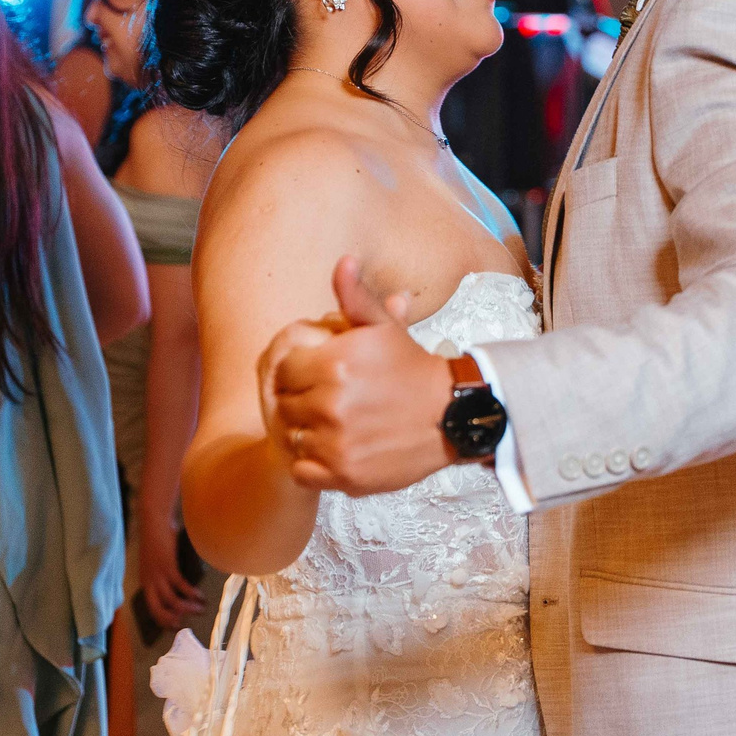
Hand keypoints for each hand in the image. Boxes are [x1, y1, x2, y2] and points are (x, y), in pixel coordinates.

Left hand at [136, 519, 206, 630]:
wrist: (154, 521)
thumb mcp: (157, 561)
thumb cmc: (158, 538)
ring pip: (172, 601)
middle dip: (172, 620)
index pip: (152, 608)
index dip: (164, 620)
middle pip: (158, 610)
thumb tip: (179, 586)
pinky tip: (200, 596)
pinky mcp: (167, 566)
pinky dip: (191, 593)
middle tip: (186, 624)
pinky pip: (180, 586)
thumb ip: (163, 574)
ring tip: (200, 609)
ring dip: (187, 608)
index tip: (177, 625)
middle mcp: (149, 582)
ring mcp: (157, 575)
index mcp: (145, 582)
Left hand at [271, 256, 453, 495]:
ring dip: (307, 433)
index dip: (298, 373)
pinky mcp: (345, 474)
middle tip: (330, 402)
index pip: (282, 371)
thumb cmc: (413, 368)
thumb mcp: (384, 329)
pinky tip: (334, 450)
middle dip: (302, 401)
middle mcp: (332, 404)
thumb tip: (343, 261)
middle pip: (284, 405)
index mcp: (335, 364)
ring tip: (334, 426)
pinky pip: (303, 471)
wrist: (453, 415)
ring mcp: (337, 442)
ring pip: (292, 437)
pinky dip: (313, 464)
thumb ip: (355, 298)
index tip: (320, 377)